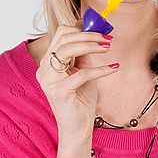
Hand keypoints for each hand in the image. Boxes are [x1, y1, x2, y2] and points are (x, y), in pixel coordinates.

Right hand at [36, 21, 118, 141]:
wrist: (77, 127)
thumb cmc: (80, 99)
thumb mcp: (83, 71)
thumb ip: (84, 54)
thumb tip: (95, 35)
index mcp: (48, 62)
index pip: (60, 34)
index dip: (81, 30)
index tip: (101, 32)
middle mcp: (44, 69)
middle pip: (63, 39)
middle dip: (88, 35)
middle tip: (107, 39)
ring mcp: (49, 80)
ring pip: (66, 50)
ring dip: (90, 45)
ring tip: (107, 48)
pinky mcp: (60, 92)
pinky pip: (81, 74)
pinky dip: (99, 69)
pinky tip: (112, 68)